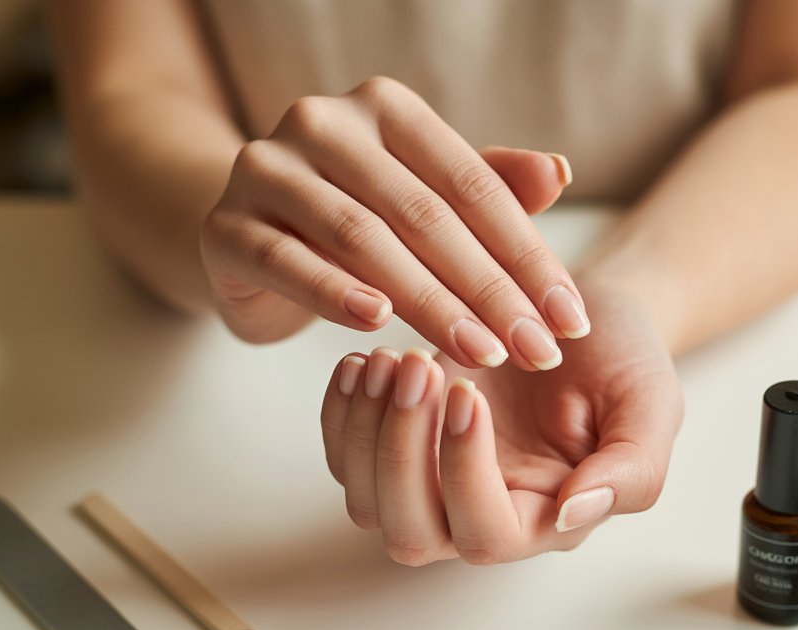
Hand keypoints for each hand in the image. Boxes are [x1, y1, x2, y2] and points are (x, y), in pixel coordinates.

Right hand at [200, 76, 588, 369]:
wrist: (246, 235)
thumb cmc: (352, 218)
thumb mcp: (423, 199)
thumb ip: (487, 186)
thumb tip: (560, 171)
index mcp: (385, 109)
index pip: (472, 185)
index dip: (529, 255)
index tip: (571, 321)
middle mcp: (324, 123)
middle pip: (423, 214)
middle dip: (490, 290)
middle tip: (536, 352)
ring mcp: (267, 170)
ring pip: (361, 239)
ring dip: (429, 301)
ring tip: (480, 353)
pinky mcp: (226, 226)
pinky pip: (286, 261)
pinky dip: (333, 292)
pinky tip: (377, 323)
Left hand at [319, 283, 682, 563]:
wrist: (575, 312)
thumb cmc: (621, 360)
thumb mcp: (652, 404)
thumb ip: (633, 468)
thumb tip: (575, 513)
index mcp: (541, 517)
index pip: (486, 534)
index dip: (465, 474)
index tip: (470, 393)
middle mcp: (477, 512)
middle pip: (411, 533)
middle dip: (400, 454)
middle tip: (418, 368)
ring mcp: (429, 482)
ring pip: (366, 501)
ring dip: (366, 433)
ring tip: (389, 359)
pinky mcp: (396, 443)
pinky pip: (345, 455)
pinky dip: (341, 413)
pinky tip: (362, 361)